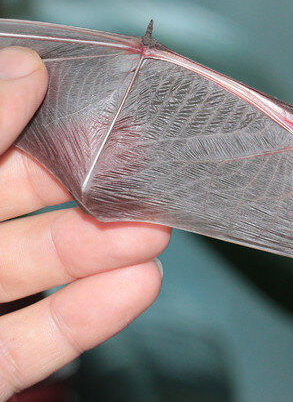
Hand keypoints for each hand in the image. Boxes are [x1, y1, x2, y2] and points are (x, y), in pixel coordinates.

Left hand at [0, 47, 169, 398]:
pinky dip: (91, 315)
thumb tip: (24, 68)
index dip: (39, 114)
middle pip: (20, 199)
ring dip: (106, 247)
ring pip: (39, 267)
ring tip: (158, 230)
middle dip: (91, 184)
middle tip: (147, 167)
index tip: (101, 99)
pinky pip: (36, 338)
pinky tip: (140, 285)